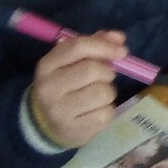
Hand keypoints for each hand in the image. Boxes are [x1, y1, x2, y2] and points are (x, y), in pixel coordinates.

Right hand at [30, 31, 125, 147]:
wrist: (46, 124)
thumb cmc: (65, 86)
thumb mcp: (71, 63)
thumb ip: (95, 45)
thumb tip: (119, 37)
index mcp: (47, 66)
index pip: (77, 47)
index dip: (104, 46)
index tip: (122, 51)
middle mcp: (49, 87)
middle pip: (92, 70)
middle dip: (107, 72)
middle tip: (104, 78)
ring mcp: (60, 111)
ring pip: (103, 92)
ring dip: (108, 92)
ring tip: (98, 96)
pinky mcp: (75, 129)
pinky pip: (106, 113)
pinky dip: (108, 110)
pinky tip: (96, 111)